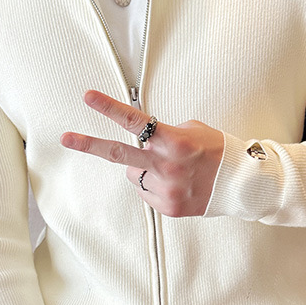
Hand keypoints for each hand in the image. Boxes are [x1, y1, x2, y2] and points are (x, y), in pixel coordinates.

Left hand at [61, 90, 223, 216]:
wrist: (240, 184)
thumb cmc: (217, 151)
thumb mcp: (194, 131)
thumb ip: (165, 134)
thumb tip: (143, 141)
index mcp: (174, 141)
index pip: (135, 121)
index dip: (109, 108)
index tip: (88, 97)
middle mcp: (166, 165)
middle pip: (118, 154)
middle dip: (89, 145)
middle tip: (66, 138)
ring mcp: (166, 189)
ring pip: (135, 175)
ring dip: (144, 170)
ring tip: (171, 170)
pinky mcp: (168, 207)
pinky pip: (147, 192)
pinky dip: (156, 187)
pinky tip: (177, 185)